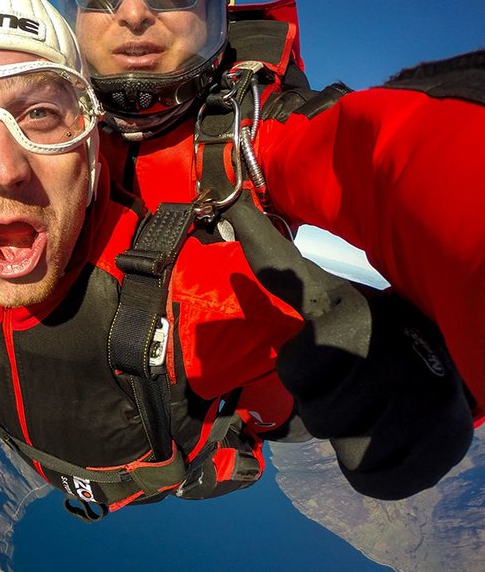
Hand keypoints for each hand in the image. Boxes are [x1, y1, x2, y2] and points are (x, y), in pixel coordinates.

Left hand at [226, 198, 473, 499]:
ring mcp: (421, 408)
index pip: (296, 368)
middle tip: (354, 379)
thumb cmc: (375, 321)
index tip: (324, 346)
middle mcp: (389, 363)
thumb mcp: (327, 288)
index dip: (300, 367)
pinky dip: (373, 468)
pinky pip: (373, 479)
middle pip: (313, 414)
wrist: (454, 351)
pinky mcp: (441, 448)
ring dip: (349, 432)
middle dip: (324, 402)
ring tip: (375, 401)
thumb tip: (233, 209)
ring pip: (343, 446)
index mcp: (352, 321)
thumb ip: (277, 262)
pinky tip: (391, 434)